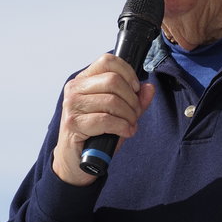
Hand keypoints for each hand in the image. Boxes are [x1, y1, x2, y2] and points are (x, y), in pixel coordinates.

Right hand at [51, 53, 154, 185]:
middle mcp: (74, 89)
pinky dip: (122, 127)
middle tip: (134, 113)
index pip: (107, 61)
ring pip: (112, 100)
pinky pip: (106, 120)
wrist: (75, 160)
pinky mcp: (73, 123)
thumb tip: (149, 88)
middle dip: (131, 99)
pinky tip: (125, 132)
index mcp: (84, 80)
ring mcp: (72, 105)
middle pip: (113, 80)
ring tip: (130, 125)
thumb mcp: (119, 114)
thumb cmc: (96, 134)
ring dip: (128, 115)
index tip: (135, 89)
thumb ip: (135, 100)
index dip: (128, 73)